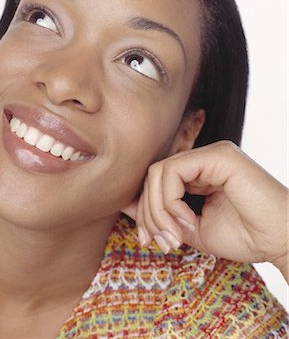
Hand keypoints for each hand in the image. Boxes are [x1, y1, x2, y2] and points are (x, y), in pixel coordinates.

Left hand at [122, 141, 288, 281]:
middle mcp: (203, 159)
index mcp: (199, 173)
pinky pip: (173, 171)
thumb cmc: (244, 237)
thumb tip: (125, 205)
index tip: (147, 240)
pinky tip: (187, 221)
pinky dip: (170, 201)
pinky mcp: (218, 155)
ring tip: (175, 237)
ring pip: (159, 173)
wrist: (281, 242)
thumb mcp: (190, 229)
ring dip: (158, 210)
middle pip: (153, 177)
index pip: (156, 182)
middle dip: (149, 213)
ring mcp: (211, 154)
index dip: (145, 210)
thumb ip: (161, 216)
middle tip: (160, 242)